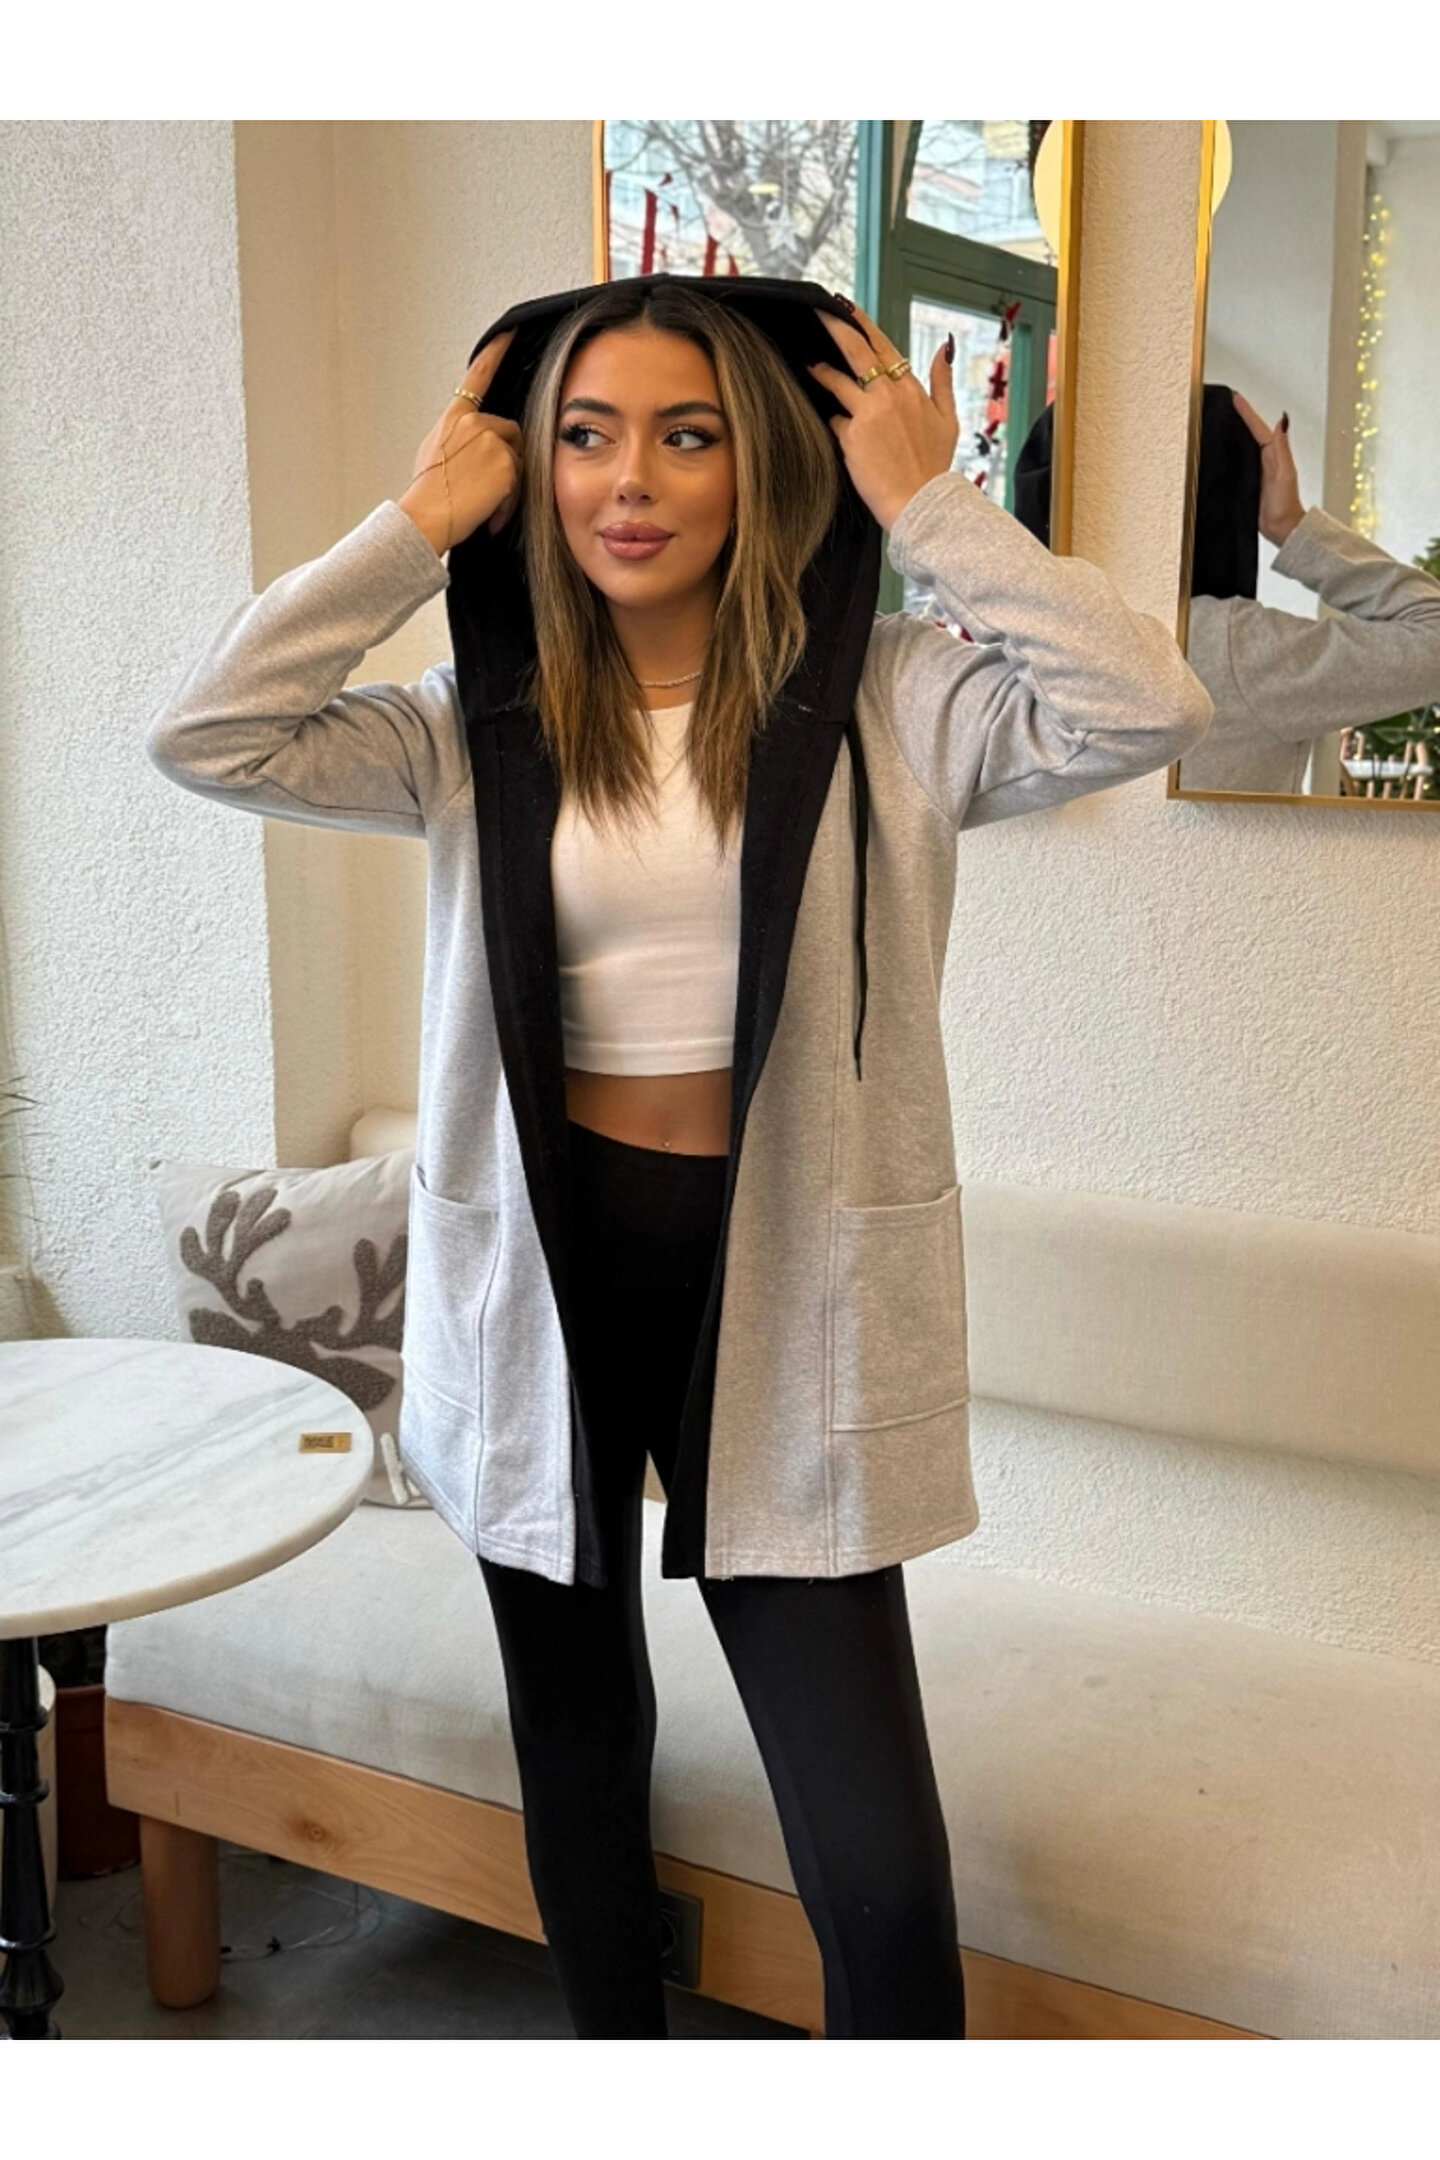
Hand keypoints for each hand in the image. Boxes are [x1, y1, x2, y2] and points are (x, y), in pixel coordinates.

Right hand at [398, 331, 522, 556]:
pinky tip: (489, 512)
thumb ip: (457, 439)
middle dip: (505, 460)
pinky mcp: (505, 460)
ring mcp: (490, 439)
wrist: (424, 517)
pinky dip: (509, 501)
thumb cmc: (426, 495)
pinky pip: (520, 481)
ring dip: (508, 485)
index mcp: (453, 418)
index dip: (495, 352)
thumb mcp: (433, 455)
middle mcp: (473, 422)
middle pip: (509, 433)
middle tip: (485, 490)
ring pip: (517, 458)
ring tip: (483, 504)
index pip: (477, 376)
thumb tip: (473, 447)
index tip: (510, 333)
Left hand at [806, 301, 957, 530]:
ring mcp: (869, 413)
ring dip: (821, 370)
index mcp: (911, 388)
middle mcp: (889, 394)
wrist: (921, 502)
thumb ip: (942, 380)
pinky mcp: (852, 435)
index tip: (845, 308)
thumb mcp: (948, 419)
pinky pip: (835, 420)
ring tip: (810, 366)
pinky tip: (834, 427)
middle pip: (856, 349)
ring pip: (837, 380)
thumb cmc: (933, 467)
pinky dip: (835, 423)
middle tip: (818, 311)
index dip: (861, 324)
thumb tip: (944, 347)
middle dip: (834, 325)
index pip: (882, 345)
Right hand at [1232, 390, 1305, 548]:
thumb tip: (1282, 421)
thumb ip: (1282, 448)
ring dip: (1235, 432)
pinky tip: (1223, 450)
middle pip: (1250, 432)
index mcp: (1273, 454)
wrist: (1282, 528)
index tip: (1235, 398)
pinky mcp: (1249, 483)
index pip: (1257, 428)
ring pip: (1244, 446)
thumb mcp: (1285, 474)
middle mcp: (1265, 459)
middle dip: (1241, 416)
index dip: (1246, 412)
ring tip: (1223, 418)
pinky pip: (1238, 462)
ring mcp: (1257, 470)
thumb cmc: (1286, 505)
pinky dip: (1232, 453)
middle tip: (1229, 401)